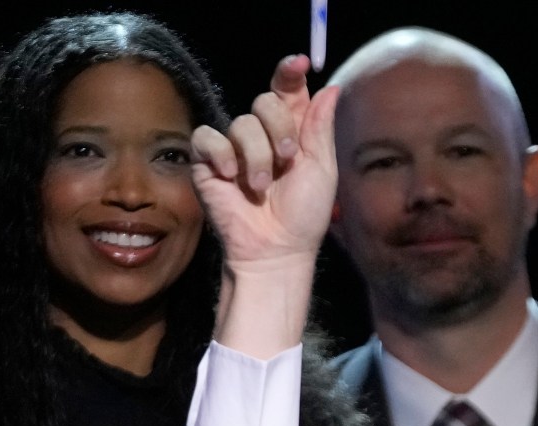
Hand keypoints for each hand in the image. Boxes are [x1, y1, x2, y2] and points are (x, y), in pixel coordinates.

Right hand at [191, 55, 338, 273]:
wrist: (276, 249)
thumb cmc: (303, 215)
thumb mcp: (321, 169)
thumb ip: (320, 128)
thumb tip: (330, 86)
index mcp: (292, 130)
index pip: (287, 89)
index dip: (290, 72)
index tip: (298, 64)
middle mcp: (262, 133)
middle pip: (264, 101)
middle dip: (278, 129)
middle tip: (287, 160)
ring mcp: (233, 147)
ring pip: (240, 123)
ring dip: (255, 156)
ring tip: (261, 187)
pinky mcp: (208, 162)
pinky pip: (208, 137)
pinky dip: (222, 155)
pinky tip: (231, 178)